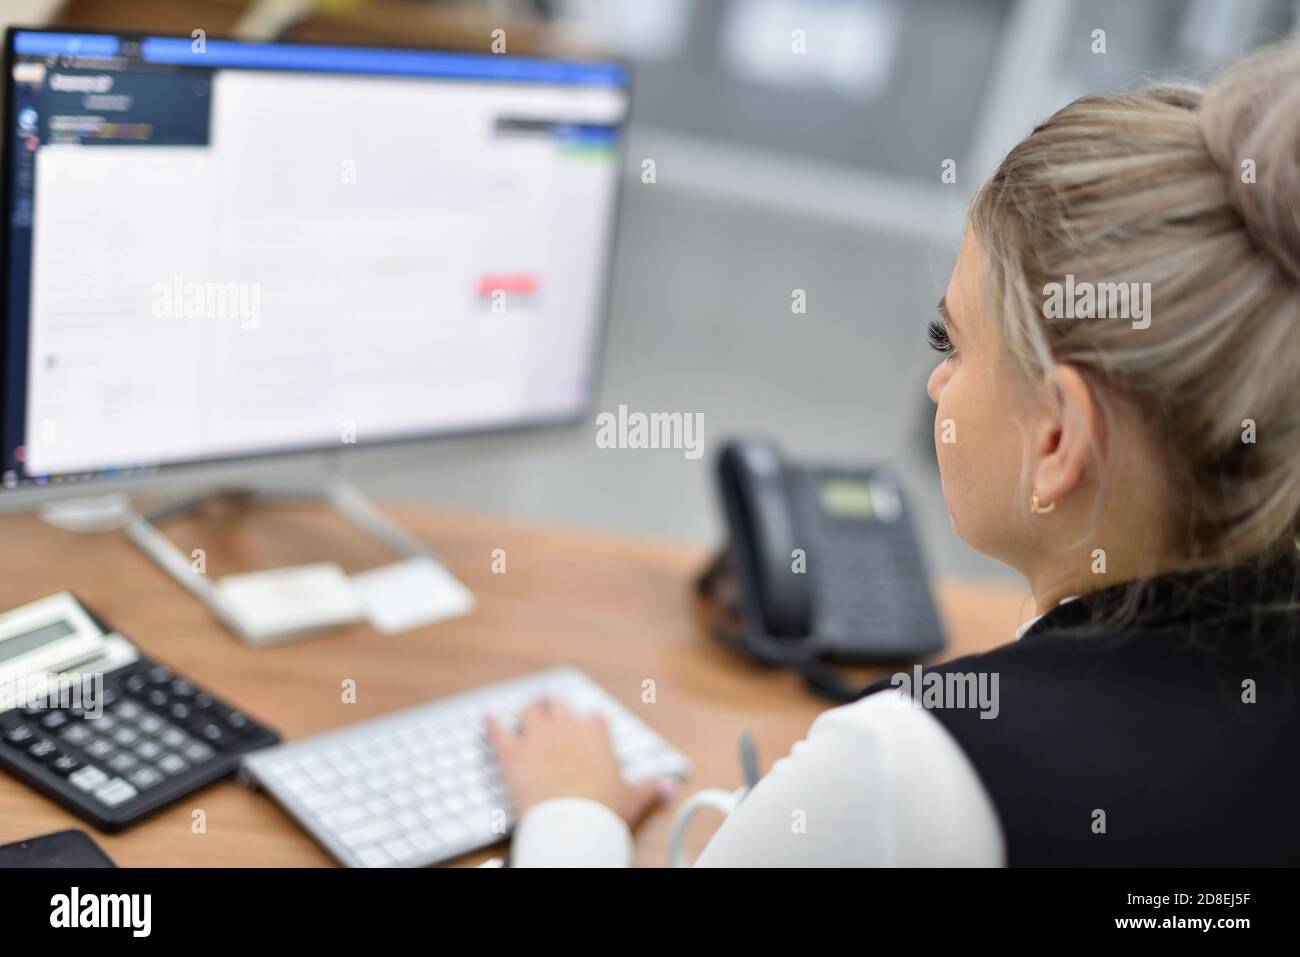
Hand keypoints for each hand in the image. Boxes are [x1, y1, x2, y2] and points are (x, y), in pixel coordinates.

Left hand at [486, 696, 675, 827]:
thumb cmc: (604, 810)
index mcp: (596, 732)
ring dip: (530, 709)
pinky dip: (492, 723)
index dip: (590, 726)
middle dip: (557, 706)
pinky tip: (488, 716)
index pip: (594, 720)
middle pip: (559, 705)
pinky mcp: (511, 753)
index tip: (589, 729)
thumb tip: (672, 787)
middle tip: (553, 705)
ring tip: (529, 706)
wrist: (571, 825)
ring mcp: (536, 737)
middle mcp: (566, 726)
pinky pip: (497, 731)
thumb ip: (652, 788)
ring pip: (531, 712)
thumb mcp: (633, 798)